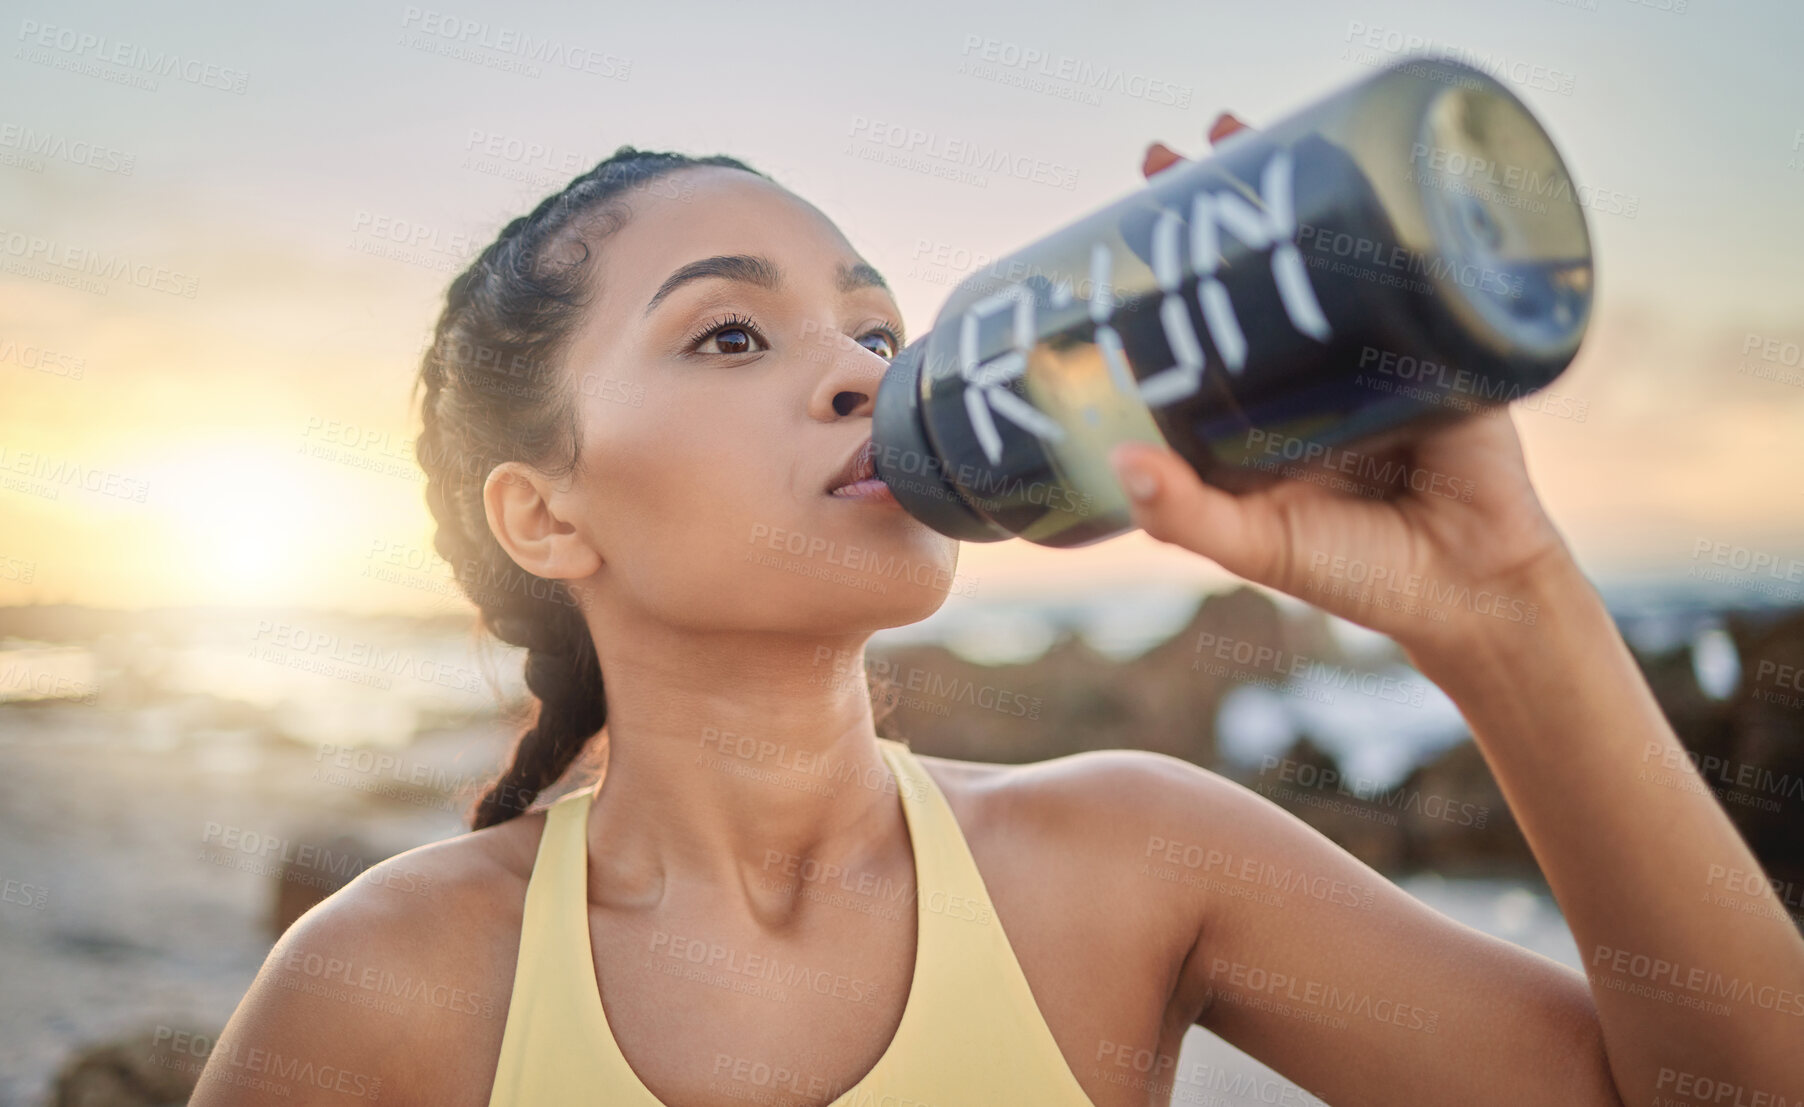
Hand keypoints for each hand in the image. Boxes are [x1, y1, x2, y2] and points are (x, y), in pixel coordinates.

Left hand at [1112, 112, 1574, 657]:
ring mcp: (1371, 344)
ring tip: (1238, 128)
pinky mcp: (1437, 335)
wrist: (1475, 586)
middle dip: (1213, 207)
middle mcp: (1306, 368)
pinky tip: (1364, 157)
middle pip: (1252, 268)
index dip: (1162, 274)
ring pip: (1321, 251)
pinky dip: (1389, 211)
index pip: (1197, 322)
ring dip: (1288, 185)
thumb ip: (1190, 518)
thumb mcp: (1261, 546)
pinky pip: (1411, 265)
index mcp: (1254, 410)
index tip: (1116, 227)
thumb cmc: (1359, 572)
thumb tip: (1120, 466)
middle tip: (1165, 153)